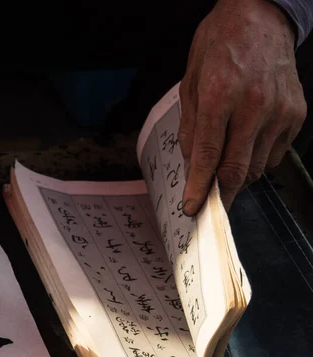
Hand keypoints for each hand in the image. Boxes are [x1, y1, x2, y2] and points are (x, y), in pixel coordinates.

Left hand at [179, 0, 306, 214]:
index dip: (199, 187)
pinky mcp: (296, 114)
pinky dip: (258, 159)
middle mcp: (253, 105)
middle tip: (209, 204)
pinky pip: (275, 154)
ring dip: (238, 176)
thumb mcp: (191, 83)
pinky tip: (247, 146)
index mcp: (220, 95)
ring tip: (224, 169)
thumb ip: (191, 128)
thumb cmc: (219, 47)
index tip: (192, 207)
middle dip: (220, 193)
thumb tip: (192, 166)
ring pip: (257, 167)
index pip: (208, 155)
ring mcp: (280, 111)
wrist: (261, 17)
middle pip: (237, 169)